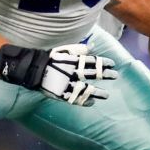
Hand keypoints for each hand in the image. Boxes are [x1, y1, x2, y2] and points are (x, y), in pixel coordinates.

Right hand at [0, 43, 117, 105]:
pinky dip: (85, 102)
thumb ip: (79, 49)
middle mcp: (74, 72)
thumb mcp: (65, 51)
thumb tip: (92, 46)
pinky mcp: (63, 94)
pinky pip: (76, 99)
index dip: (104, 63)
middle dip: (106, 75)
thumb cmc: (51, 58)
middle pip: (94, 74)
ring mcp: (69, 84)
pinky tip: (92, 103)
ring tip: (106, 95)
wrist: (34, 69)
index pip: (94, 62)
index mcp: (75, 61)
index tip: (113, 64)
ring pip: (88, 89)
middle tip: (115, 76)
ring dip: (98, 93)